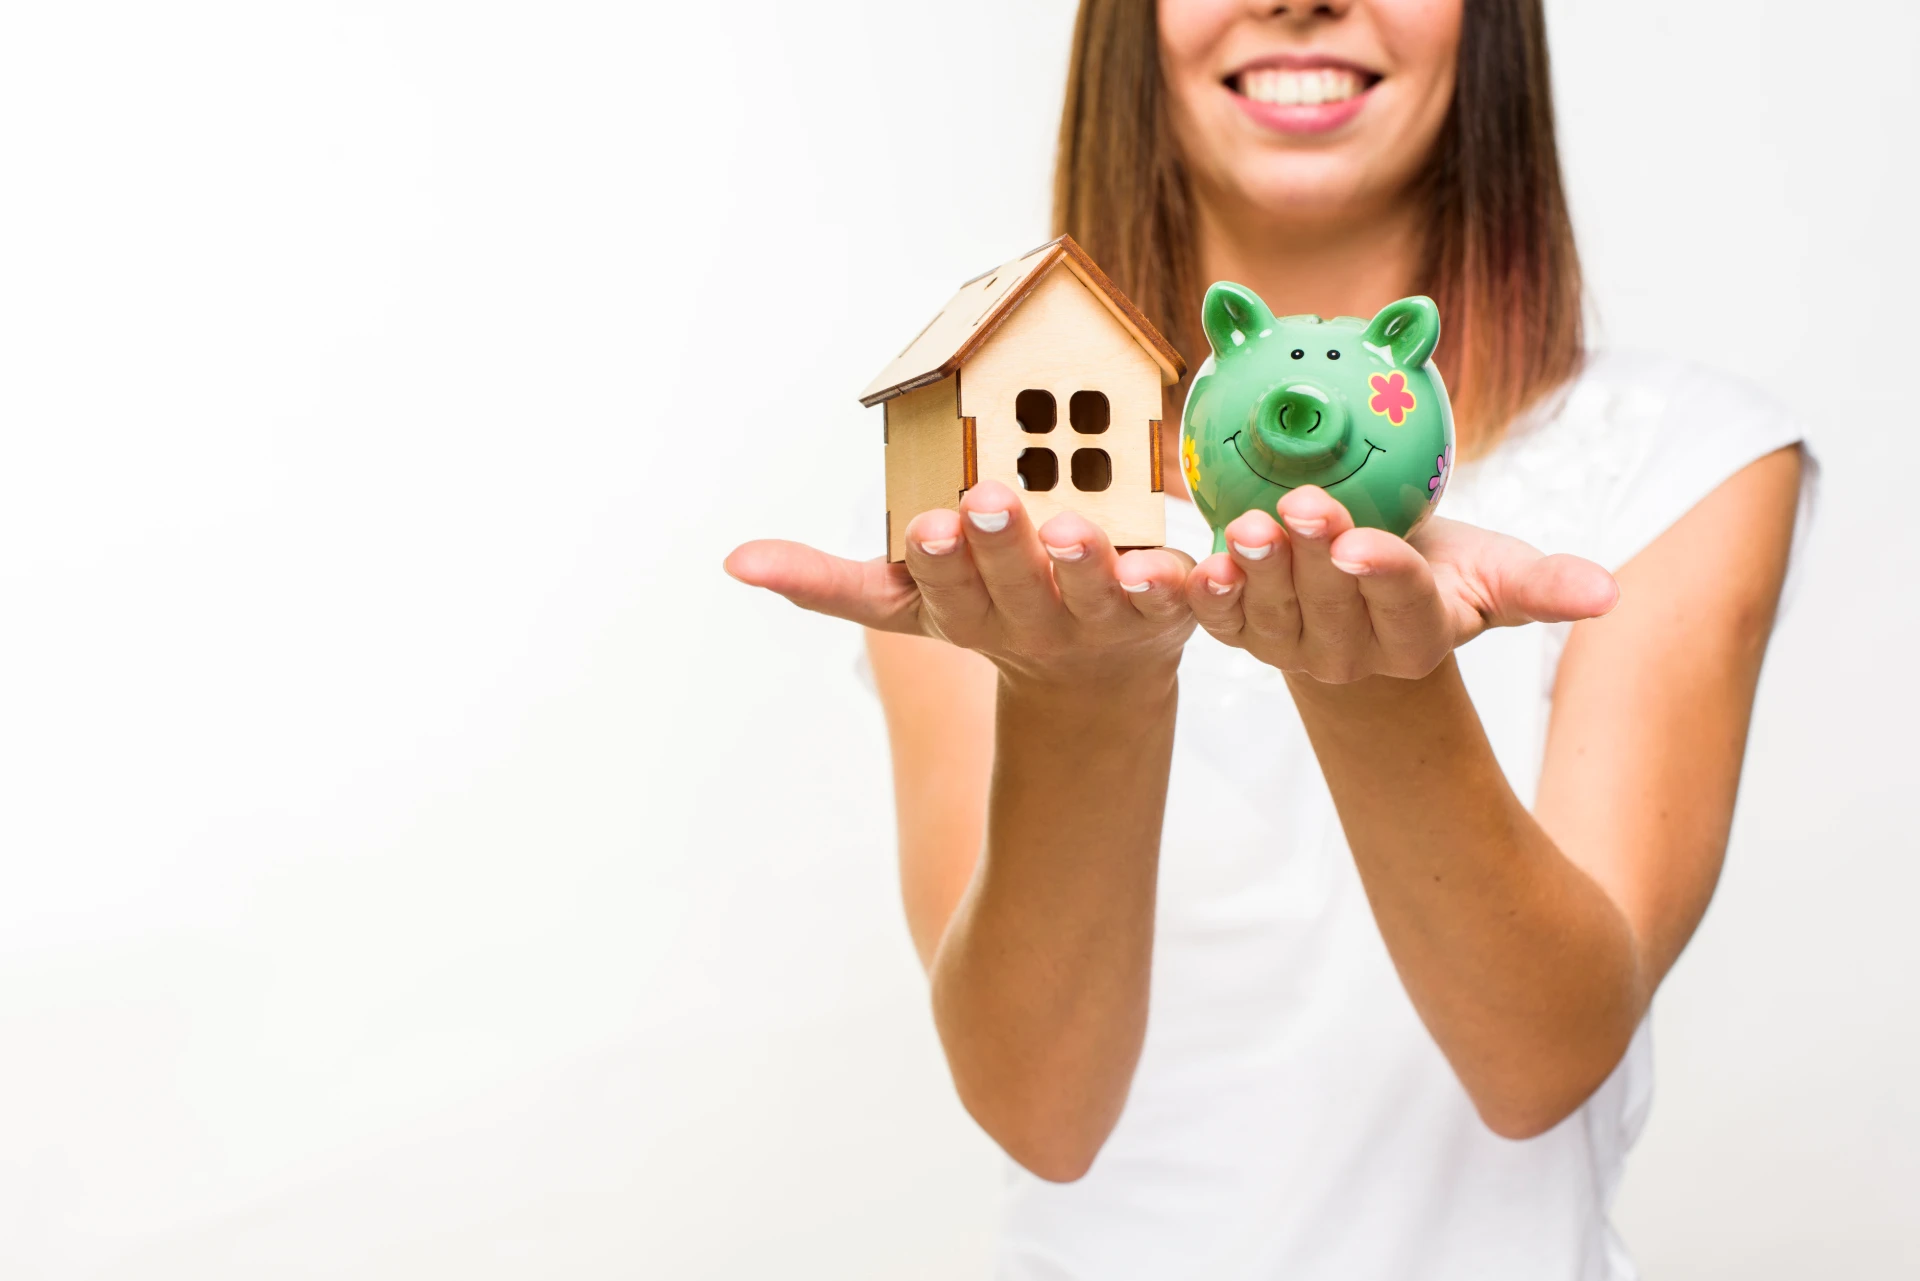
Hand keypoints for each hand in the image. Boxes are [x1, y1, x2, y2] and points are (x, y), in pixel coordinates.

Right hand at [725, 481, 1196, 688]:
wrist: (1098, 672)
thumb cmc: (991, 608)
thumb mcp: (909, 602)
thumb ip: (828, 585)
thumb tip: (736, 564)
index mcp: (966, 611)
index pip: (942, 591)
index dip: (939, 563)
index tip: (927, 529)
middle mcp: (1034, 620)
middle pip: (1013, 589)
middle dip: (998, 549)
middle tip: (984, 503)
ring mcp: (1104, 619)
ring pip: (1095, 593)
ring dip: (1084, 564)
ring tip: (1073, 528)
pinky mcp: (1170, 611)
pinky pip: (1185, 600)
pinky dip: (1191, 581)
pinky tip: (1190, 560)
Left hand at [1185, 486, 1618, 683]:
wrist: (1366, 575)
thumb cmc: (1439, 564)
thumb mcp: (1494, 568)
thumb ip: (1543, 583)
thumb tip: (1609, 594)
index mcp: (1419, 636)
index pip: (1403, 605)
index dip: (1382, 576)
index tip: (1363, 544)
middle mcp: (1353, 654)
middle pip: (1331, 603)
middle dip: (1314, 555)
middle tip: (1301, 505)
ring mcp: (1292, 648)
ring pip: (1271, 613)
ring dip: (1255, 570)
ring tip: (1247, 526)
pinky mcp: (1242, 635)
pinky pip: (1217, 620)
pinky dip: (1203, 595)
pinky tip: (1195, 565)